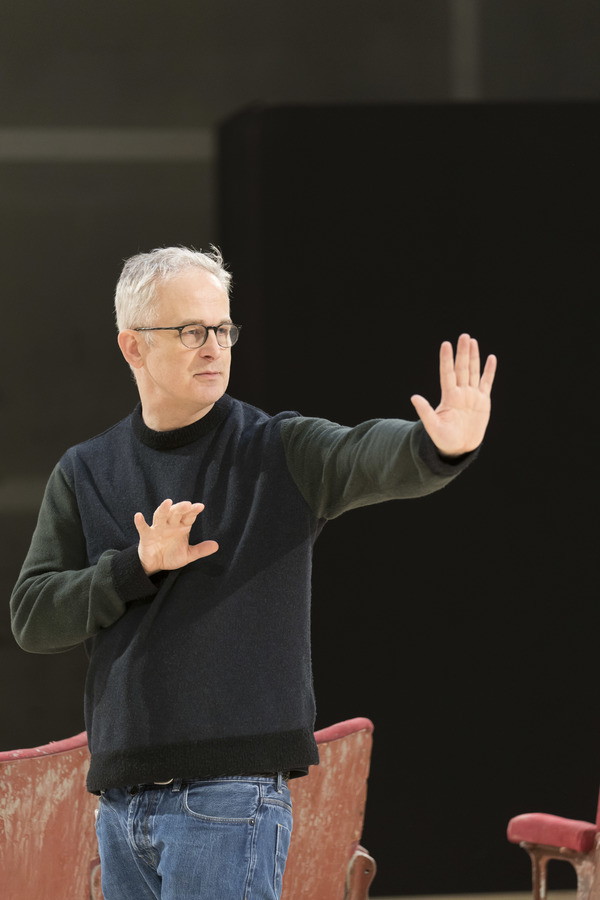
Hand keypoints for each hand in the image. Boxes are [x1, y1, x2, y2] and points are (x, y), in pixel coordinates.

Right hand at [134, 499, 218, 575]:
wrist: (155, 565)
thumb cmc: (172, 555)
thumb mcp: (188, 555)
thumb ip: (200, 550)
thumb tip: (216, 545)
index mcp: (181, 527)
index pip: (188, 516)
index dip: (193, 511)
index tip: (200, 506)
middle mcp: (170, 525)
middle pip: (175, 513)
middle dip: (181, 508)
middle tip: (187, 504)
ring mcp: (157, 529)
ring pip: (160, 516)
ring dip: (163, 509)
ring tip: (168, 502)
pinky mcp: (146, 536)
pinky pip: (143, 528)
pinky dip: (140, 522)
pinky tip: (138, 516)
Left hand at [410, 334, 496, 456]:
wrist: (458, 448)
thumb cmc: (443, 439)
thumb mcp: (433, 427)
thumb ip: (425, 412)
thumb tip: (413, 397)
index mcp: (449, 397)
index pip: (447, 373)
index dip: (446, 359)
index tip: (446, 344)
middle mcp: (460, 392)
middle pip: (462, 368)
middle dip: (463, 352)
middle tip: (464, 336)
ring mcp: (472, 395)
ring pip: (473, 372)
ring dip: (474, 357)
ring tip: (472, 341)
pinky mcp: (483, 401)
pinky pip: (486, 383)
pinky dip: (489, 371)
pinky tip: (491, 358)